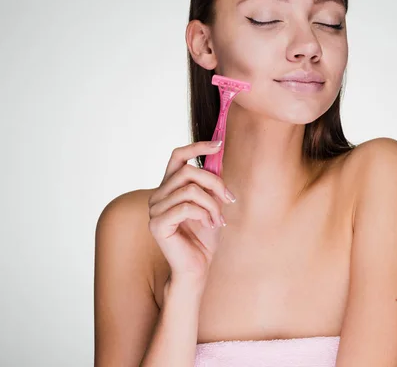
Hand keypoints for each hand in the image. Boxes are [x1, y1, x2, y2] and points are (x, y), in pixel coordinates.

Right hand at [147, 140, 234, 282]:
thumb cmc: (205, 236)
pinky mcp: (157, 224)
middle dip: (215, 183)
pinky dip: (204, 214)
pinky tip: (209, 225)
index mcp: (169, 187)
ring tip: (218, 219)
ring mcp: (154, 209)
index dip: (198, 147)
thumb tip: (218, 153)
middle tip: (229, 199)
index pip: (178, 156)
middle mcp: (158, 195)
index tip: (219, 143)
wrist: (198, 266)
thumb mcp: (213, 202)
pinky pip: (186, 207)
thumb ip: (211, 180)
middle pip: (188, 172)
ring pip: (190, 190)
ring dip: (212, 204)